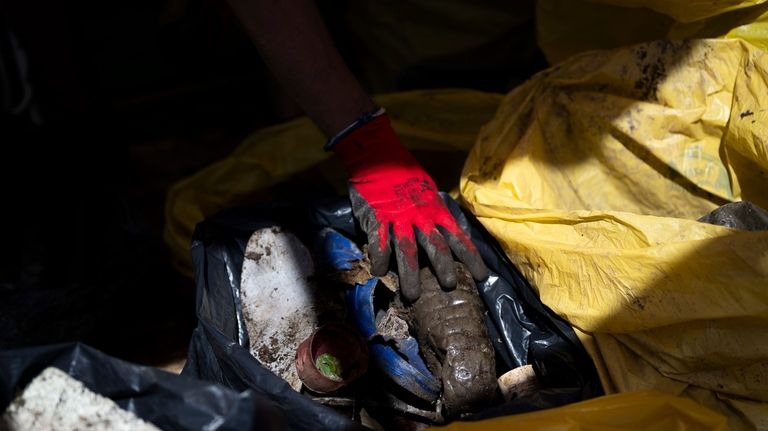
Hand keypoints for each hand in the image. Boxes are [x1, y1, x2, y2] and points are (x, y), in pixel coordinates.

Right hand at [333, 113, 487, 300]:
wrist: (376, 155)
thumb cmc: (403, 172)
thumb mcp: (427, 189)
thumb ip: (434, 210)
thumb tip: (446, 228)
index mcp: (435, 209)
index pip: (458, 236)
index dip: (471, 257)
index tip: (481, 276)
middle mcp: (420, 215)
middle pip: (436, 245)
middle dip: (444, 267)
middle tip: (450, 286)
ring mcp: (397, 218)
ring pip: (407, 250)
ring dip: (410, 274)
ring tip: (413, 295)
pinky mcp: (375, 218)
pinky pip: (378, 242)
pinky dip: (379, 259)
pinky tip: (379, 273)